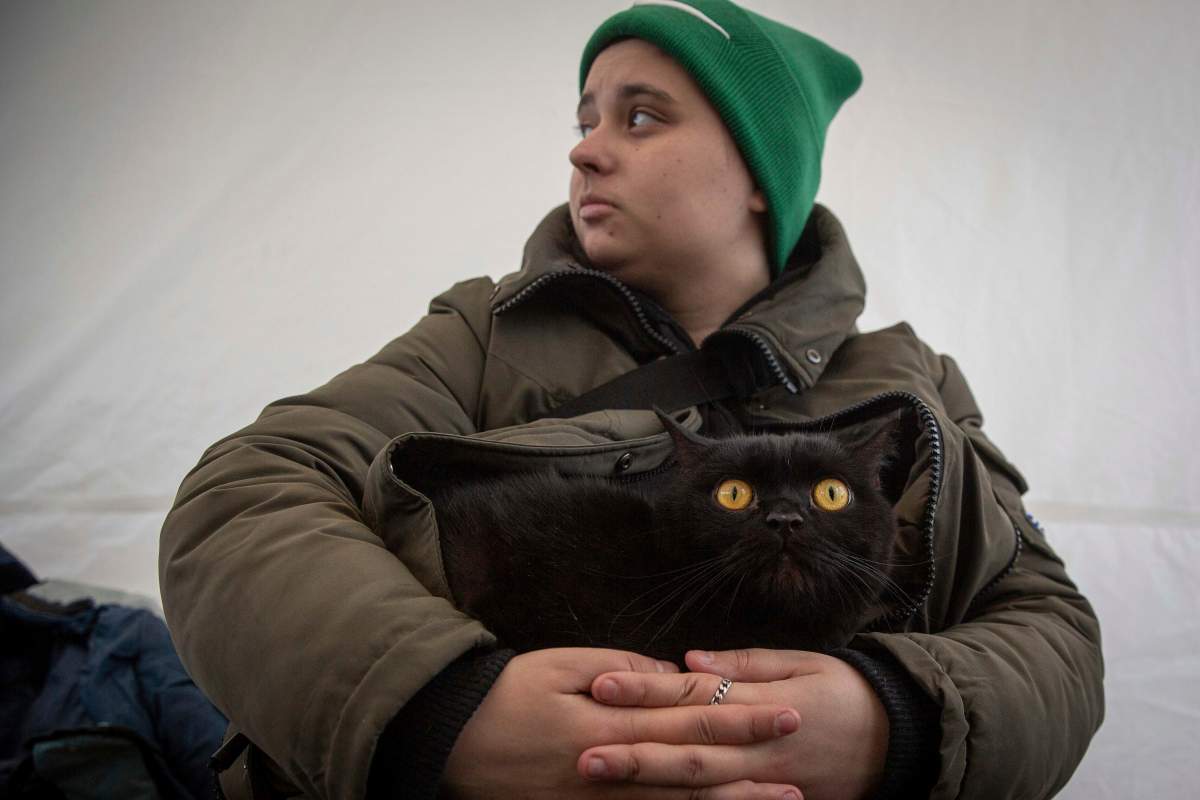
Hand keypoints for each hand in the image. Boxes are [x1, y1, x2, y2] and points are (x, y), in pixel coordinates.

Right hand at [442, 647, 804, 798]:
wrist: (451, 743)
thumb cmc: (505, 695)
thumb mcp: (558, 667)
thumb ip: (618, 672)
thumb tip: (667, 674)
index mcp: (612, 722)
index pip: (690, 716)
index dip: (740, 714)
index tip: (785, 710)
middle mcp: (614, 768)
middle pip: (696, 765)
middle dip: (751, 760)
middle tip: (801, 755)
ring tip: (781, 799)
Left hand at [578, 649, 888, 799]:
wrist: (900, 739)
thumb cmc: (844, 691)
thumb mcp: (801, 663)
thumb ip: (745, 664)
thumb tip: (689, 659)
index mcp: (761, 702)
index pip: (691, 694)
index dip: (645, 689)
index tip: (601, 685)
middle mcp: (758, 745)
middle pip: (685, 746)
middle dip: (631, 747)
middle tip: (581, 747)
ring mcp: (765, 781)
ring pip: (697, 784)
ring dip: (647, 780)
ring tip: (599, 773)